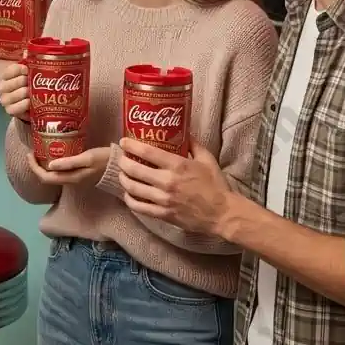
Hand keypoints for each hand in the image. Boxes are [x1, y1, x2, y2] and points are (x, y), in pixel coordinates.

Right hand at [0, 63, 29, 120]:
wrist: (25, 105)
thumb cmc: (26, 86)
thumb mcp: (26, 74)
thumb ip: (27, 63)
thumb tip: (29, 51)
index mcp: (4, 76)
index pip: (11, 70)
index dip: (21, 69)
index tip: (28, 70)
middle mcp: (1, 87)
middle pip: (15, 82)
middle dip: (26, 81)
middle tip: (34, 82)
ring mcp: (4, 100)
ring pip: (17, 94)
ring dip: (27, 92)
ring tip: (34, 92)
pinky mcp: (9, 110)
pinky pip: (17, 107)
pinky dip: (25, 104)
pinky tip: (30, 101)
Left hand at [25, 146, 109, 186]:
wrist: (119, 166)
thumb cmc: (104, 160)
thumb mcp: (87, 158)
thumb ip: (69, 162)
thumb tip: (49, 165)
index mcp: (71, 178)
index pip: (45, 178)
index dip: (34, 168)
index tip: (30, 154)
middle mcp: (70, 181)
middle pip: (47, 177)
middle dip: (36, 166)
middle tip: (33, 151)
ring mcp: (74, 178)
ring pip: (53, 175)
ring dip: (44, 165)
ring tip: (41, 150)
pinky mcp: (78, 174)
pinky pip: (60, 171)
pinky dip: (53, 163)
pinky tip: (54, 153)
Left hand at [117, 137, 232, 236]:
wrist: (223, 214)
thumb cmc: (216, 185)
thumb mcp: (207, 159)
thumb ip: (193, 145)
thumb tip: (184, 131)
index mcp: (178, 165)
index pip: (147, 152)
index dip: (131, 145)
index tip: (124, 141)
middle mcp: (167, 181)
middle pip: (135, 169)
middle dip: (123, 162)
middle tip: (121, 159)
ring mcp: (164, 199)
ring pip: (133, 188)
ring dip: (124, 180)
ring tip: (122, 175)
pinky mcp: (163, 214)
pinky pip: (139, 207)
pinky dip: (130, 200)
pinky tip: (128, 194)